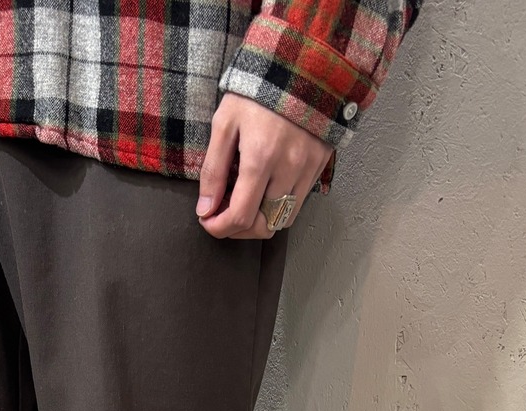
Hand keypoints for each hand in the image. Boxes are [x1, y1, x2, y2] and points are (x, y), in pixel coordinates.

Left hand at [196, 94, 333, 238]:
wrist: (302, 65)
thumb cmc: (257, 90)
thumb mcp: (225, 123)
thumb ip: (213, 169)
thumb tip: (206, 209)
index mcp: (261, 158)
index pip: (240, 216)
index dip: (219, 228)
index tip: (207, 220)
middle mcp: (288, 169)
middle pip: (263, 226)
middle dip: (238, 230)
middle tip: (222, 215)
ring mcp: (307, 169)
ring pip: (282, 220)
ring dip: (259, 222)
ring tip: (243, 205)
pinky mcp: (319, 166)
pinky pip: (298, 204)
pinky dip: (277, 208)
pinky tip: (263, 193)